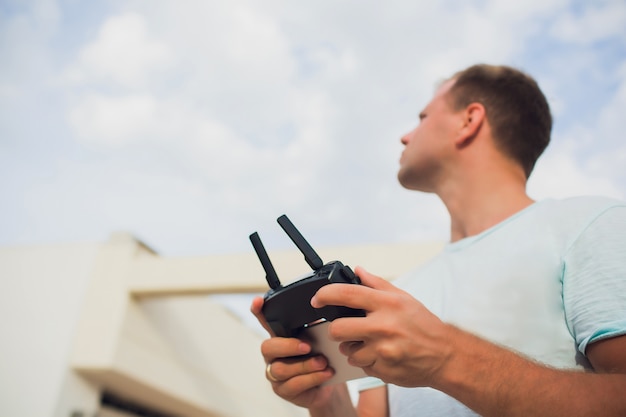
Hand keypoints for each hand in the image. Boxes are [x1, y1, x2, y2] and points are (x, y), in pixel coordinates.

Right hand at [250, 296, 341, 409]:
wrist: (329, 384)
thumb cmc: (320, 357)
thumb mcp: (319, 339)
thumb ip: (315, 327)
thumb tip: (321, 315)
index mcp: (280, 336)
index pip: (265, 321)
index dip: (258, 311)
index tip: (258, 301)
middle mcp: (273, 354)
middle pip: (267, 347)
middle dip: (288, 346)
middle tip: (308, 346)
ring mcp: (275, 373)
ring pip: (281, 369)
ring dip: (305, 365)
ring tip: (323, 362)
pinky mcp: (283, 390)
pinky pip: (293, 385)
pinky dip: (312, 378)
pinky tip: (326, 373)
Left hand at [311, 266, 453, 387]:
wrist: (445, 355)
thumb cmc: (424, 325)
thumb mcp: (403, 298)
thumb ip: (377, 284)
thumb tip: (358, 270)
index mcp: (387, 304)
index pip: (346, 294)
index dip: (325, 295)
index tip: (317, 299)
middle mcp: (383, 326)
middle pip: (337, 329)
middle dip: (336, 330)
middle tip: (345, 329)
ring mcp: (382, 350)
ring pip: (347, 350)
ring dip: (353, 348)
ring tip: (369, 343)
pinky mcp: (382, 369)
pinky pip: (360, 365)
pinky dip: (366, 361)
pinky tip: (380, 355)